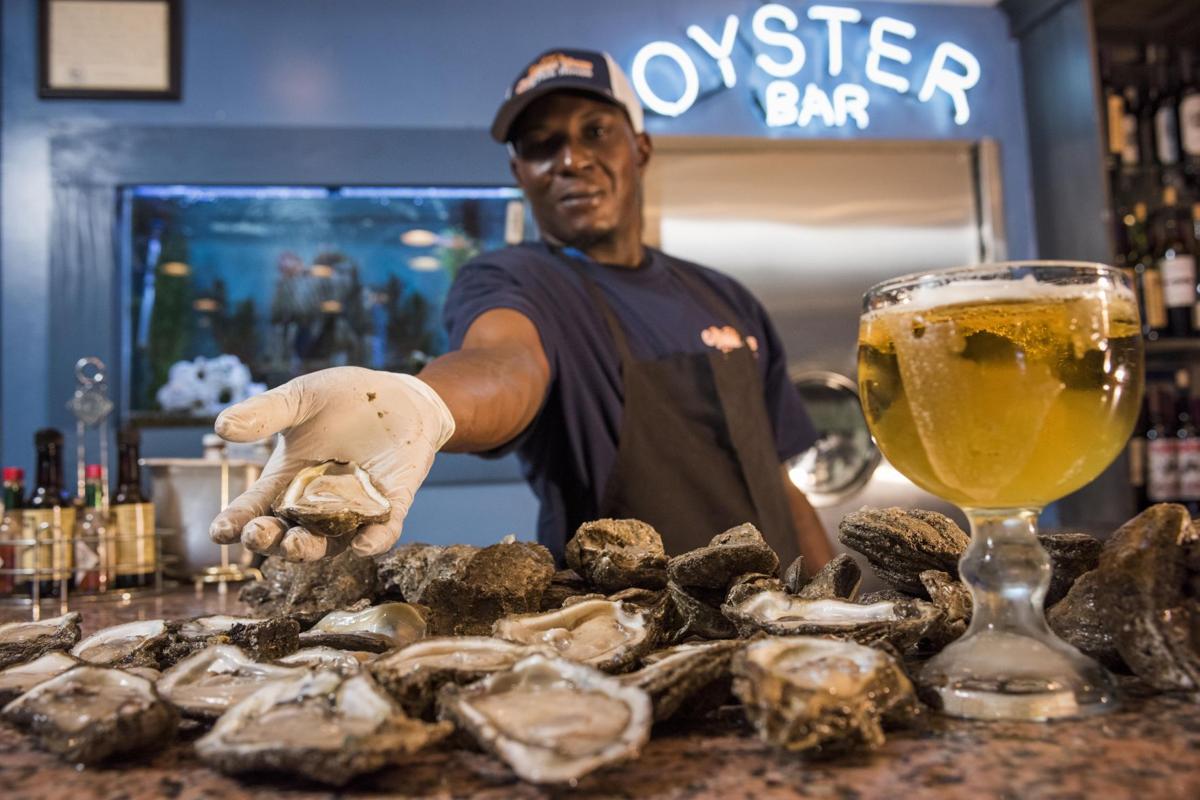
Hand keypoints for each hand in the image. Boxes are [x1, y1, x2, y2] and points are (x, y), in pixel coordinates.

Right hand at [208, 367, 454, 560]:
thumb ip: (266, 412)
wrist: (400, 396)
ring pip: (328, 543)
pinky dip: (373, 541)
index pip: (255, 508)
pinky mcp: (390, 506)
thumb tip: (222, 426)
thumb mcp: (301, 398)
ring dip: (310, 549)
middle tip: (257, 536)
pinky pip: (381, 531)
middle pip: (286, 535)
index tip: (220, 531)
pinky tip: (364, 544)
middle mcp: (315, 504)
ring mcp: (353, 510)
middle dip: (269, 541)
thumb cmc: (344, 397)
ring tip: (296, 544)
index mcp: (286, 480)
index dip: (236, 523)